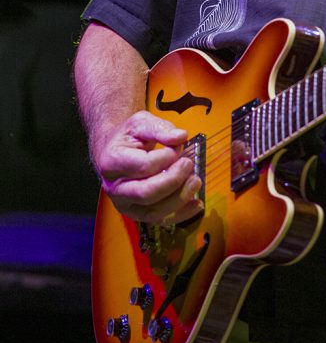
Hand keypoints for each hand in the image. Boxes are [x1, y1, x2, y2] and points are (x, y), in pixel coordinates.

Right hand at [94, 111, 203, 225]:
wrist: (115, 150)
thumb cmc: (128, 136)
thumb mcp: (141, 123)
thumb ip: (161, 128)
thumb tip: (181, 137)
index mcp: (112, 161)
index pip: (144, 166)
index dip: (167, 157)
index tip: (178, 146)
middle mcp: (114, 187)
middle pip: (146, 193)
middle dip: (174, 180)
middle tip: (189, 164)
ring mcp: (125, 204)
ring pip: (153, 212)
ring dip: (179, 199)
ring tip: (196, 181)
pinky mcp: (137, 212)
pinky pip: (159, 220)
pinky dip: (181, 215)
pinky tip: (197, 203)